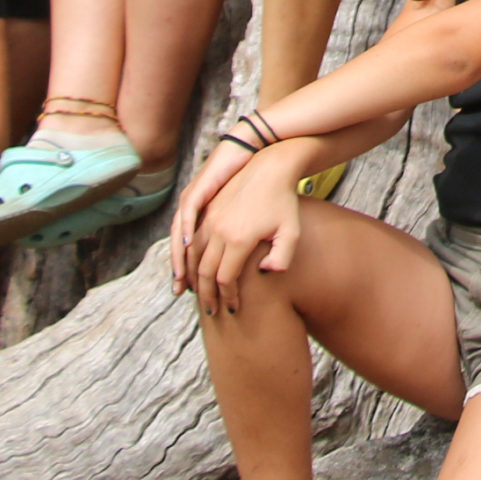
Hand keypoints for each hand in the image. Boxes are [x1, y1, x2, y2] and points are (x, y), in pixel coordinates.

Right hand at [176, 146, 302, 315]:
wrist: (270, 167)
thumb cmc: (285, 201)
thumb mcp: (291, 231)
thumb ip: (282, 257)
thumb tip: (264, 273)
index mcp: (240, 238)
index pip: (225, 278)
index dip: (227, 296)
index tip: (233, 308)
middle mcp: (220, 230)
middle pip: (204, 272)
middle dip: (206, 295)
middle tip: (211, 312)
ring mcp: (210, 220)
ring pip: (193, 258)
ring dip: (192, 279)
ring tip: (197, 296)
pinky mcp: (206, 211)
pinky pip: (191, 241)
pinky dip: (188, 260)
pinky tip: (194, 271)